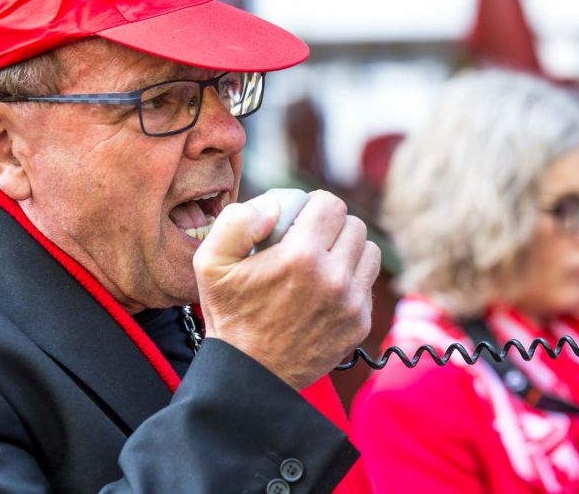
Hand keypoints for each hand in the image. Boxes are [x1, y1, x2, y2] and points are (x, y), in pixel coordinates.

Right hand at [193, 190, 379, 389]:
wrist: (249, 374)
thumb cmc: (230, 315)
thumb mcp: (210, 263)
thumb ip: (236, 221)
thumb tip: (275, 204)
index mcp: (300, 256)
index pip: (331, 204)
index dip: (314, 205)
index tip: (300, 218)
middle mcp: (333, 277)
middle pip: (354, 225)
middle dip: (331, 226)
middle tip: (309, 239)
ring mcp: (351, 303)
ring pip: (368, 251)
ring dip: (348, 250)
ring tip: (322, 261)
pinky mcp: (359, 323)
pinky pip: (367, 283)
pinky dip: (351, 280)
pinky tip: (326, 289)